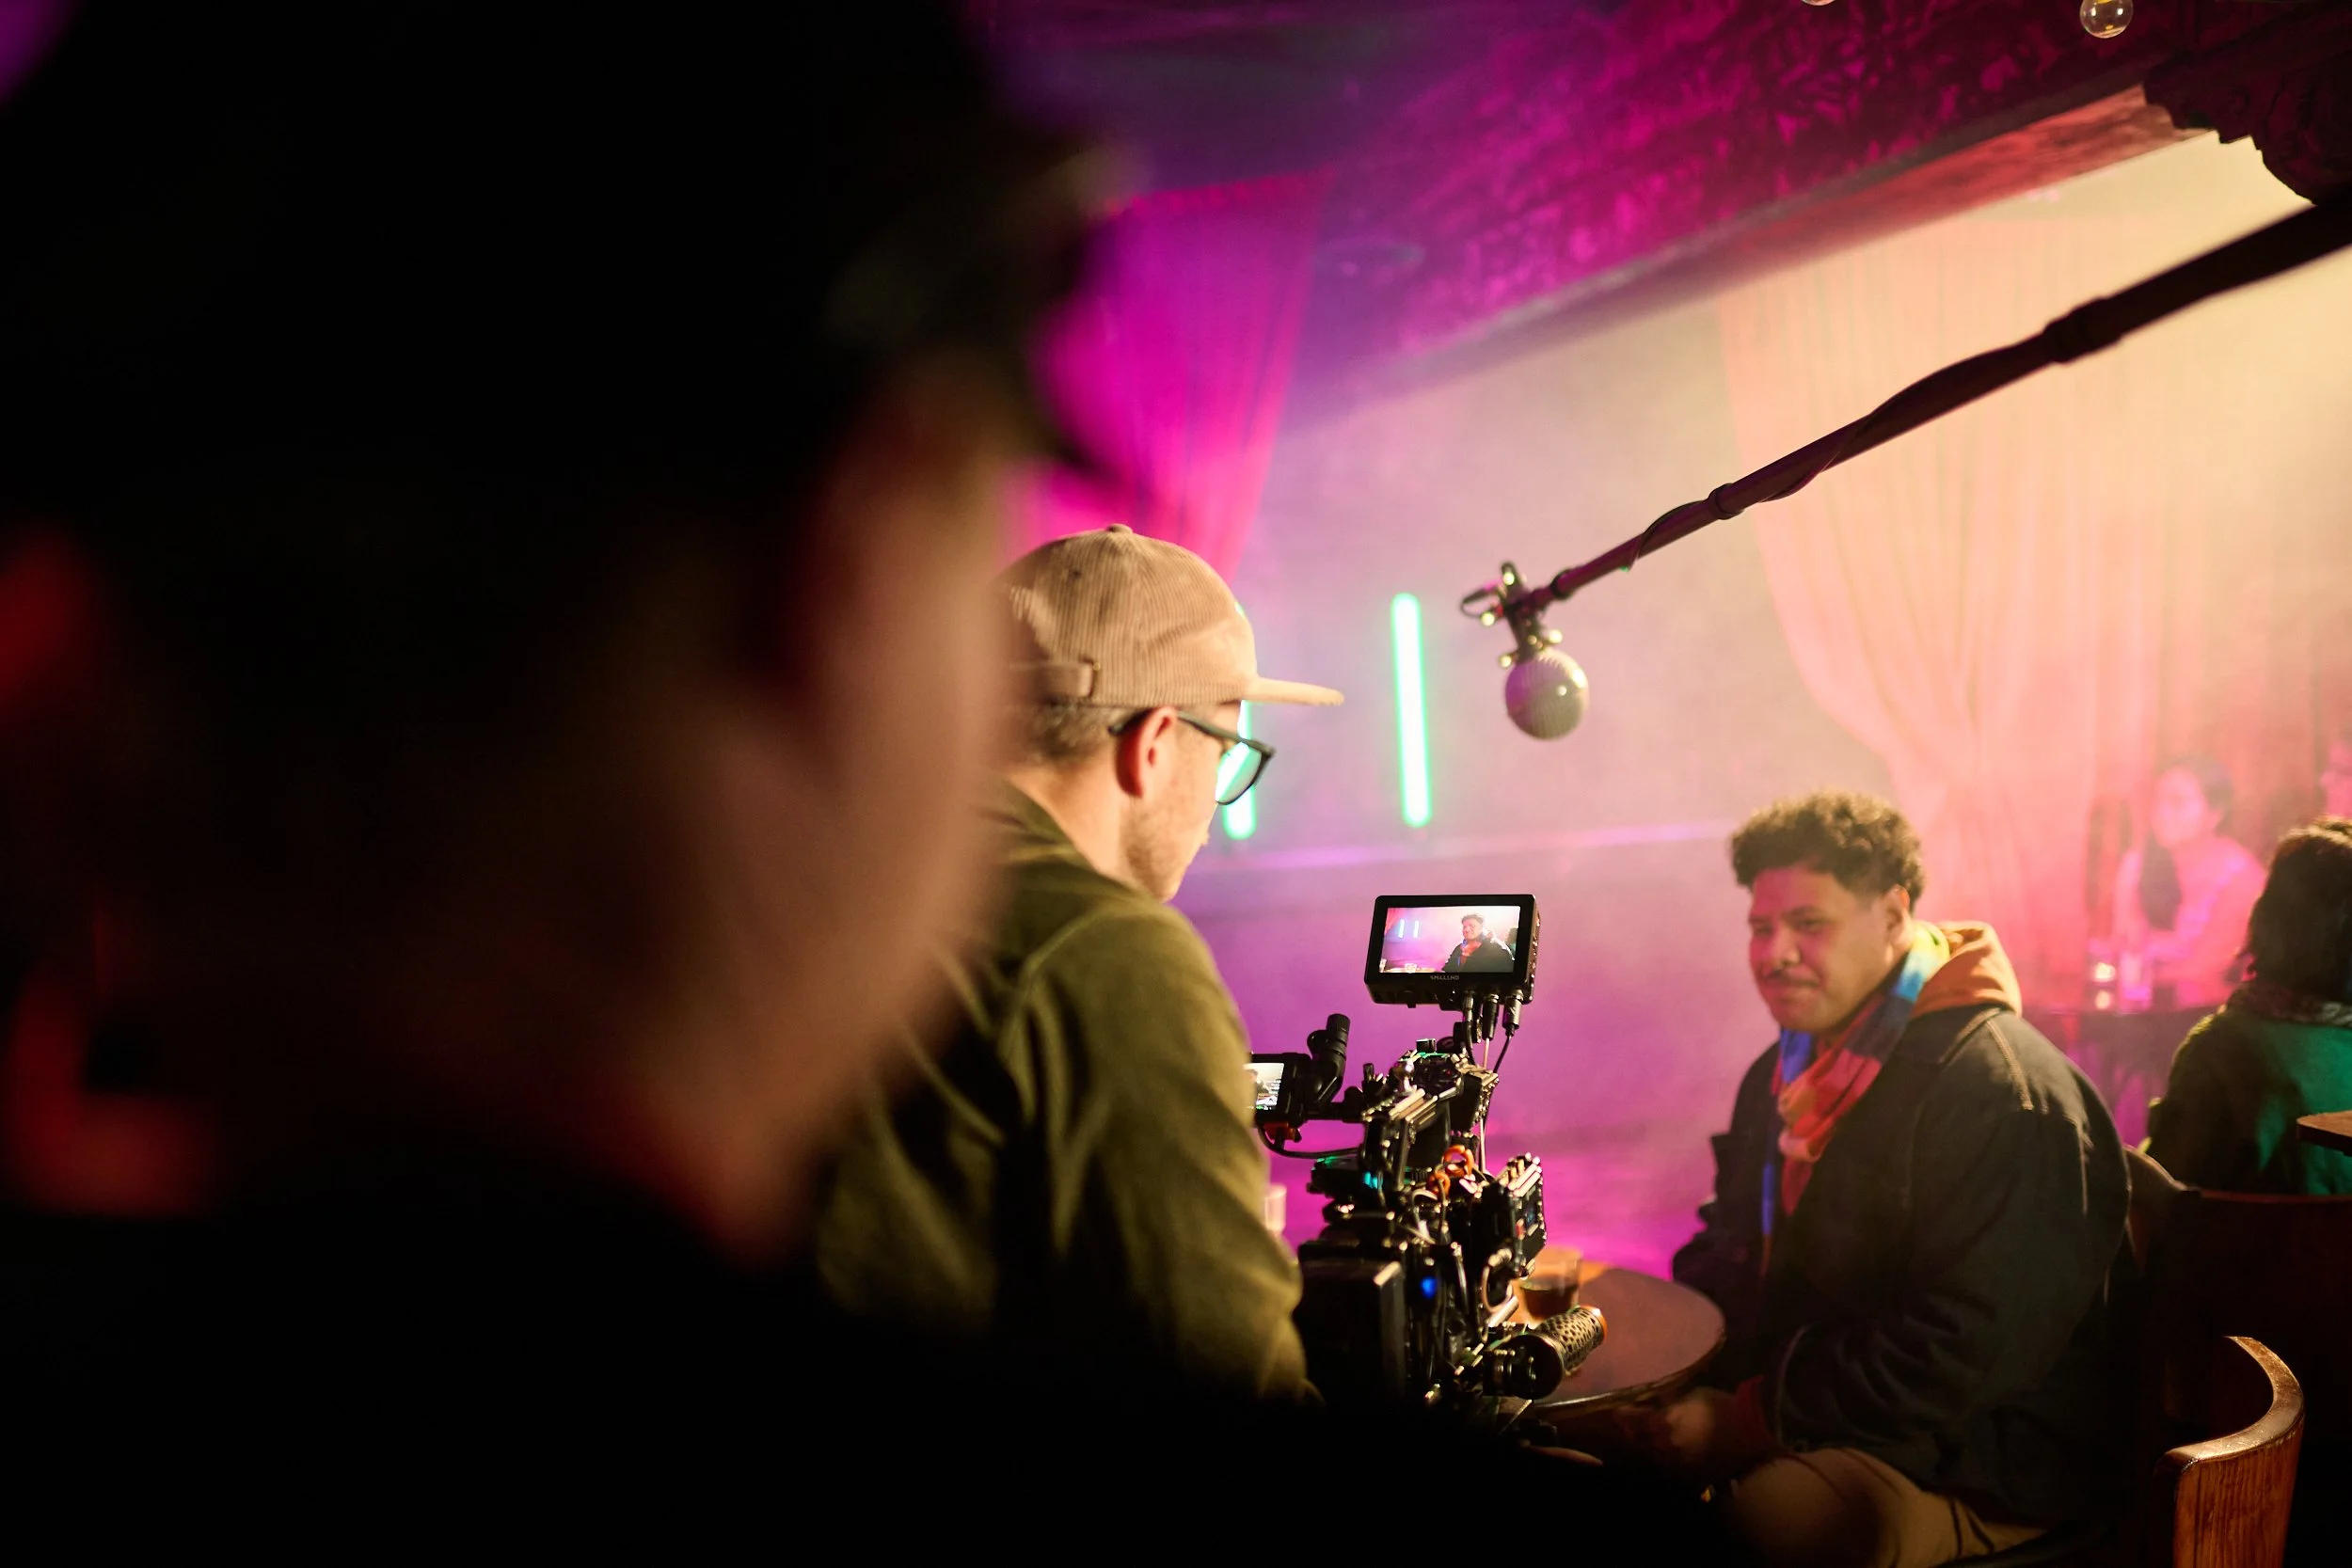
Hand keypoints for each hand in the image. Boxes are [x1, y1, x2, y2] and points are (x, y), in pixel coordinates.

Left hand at [1617, 1386, 1773, 1476]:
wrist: (1749, 1429)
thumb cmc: (1721, 1405)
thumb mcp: (1693, 1394)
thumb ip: (1671, 1400)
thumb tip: (1658, 1399)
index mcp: (1665, 1421)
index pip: (1635, 1420)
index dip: (1625, 1416)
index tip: (1617, 1411)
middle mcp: (1667, 1443)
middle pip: (1641, 1440)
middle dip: (1633, 1432)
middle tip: (1628, 1425)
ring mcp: (1680, 1459)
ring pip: (1654, 1454)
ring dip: (1647, 1445)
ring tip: (1645, 1438)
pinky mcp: (1693, 1470)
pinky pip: (1671, 1465)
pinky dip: (1664, 1457)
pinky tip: (1665, 1452)